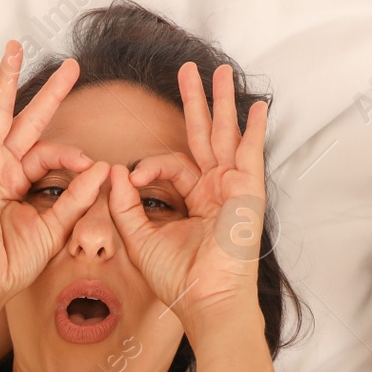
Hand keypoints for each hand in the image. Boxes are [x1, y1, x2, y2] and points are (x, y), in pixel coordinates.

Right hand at [0, 40, 108, 308]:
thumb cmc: (12, 263)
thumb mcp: (54, 227)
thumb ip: (76, 198)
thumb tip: (101, 169)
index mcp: (19, 182)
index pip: (48, 153)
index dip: (70, 154)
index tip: (88, 163)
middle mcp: (0, 168)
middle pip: (27, 119)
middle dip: (48, 91)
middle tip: (72, 65)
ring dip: (6, 79)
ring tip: (13, 48)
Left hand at [105, 62, 266, 329]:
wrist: (205, 300)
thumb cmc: (178, 280)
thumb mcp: (139, 238)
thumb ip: (124, 205)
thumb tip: (113, 170)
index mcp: (195, 200)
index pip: (172, 165)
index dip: (149, 167)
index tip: (132, 180)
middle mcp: (216, 190)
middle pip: (203, 136)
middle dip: (196, 102)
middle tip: (188, 71)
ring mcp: (233, 188)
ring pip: (225, 135)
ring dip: (221, 102)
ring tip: (217, 70)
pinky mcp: (248, 192)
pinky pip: (251, 153)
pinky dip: (254, 129)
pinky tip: (257, 106)